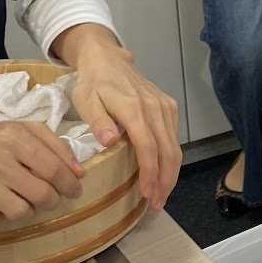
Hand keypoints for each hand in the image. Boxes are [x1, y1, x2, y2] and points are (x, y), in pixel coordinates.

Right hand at [0, 116, 86, 231]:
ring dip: (27, 209)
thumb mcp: (28, 130)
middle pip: (40, 194)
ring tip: (22, 198)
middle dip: (53, 200)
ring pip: (19, 212)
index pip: (52, 168)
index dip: (69, 185)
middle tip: (50, 198)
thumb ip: (58, 148)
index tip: (75, 191)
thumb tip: (80, 174)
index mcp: (14, 137)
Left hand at [70, 35, 181, 210]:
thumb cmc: (94, 83)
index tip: (148, 194)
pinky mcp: (169, 107)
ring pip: (175, 146)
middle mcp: (156, 108)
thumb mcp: (86, 100)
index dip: (150, 173)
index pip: (148, 147)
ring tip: (161, 195)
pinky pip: (174, 137)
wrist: (108, 59)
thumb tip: (109, 141)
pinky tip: (163, 173)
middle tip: (157, 204)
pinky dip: (171, 159)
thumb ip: (98, 121)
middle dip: (165, 181)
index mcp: (134, 109)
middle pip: (168, 151)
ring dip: (171, 173)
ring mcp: (165, 107)